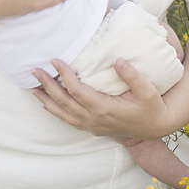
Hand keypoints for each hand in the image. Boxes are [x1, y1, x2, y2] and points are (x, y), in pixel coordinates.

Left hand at [31, 57, 175, 139]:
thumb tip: (117, 60)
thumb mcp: (148, 90)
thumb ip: (132, 75)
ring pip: (63, 114)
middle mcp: (94, 119)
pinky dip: (56, 112)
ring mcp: (92, 125)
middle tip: (35, 71)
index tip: (55, 60)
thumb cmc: (151, 107)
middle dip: (48, 86)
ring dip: (47, 101)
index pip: (77, 90)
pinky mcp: (93, 128)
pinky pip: (69, 120)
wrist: (156, 129)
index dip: (64, 75)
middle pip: (64, 101)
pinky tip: (48, 104)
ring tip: (33, 89)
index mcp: (104, 108)